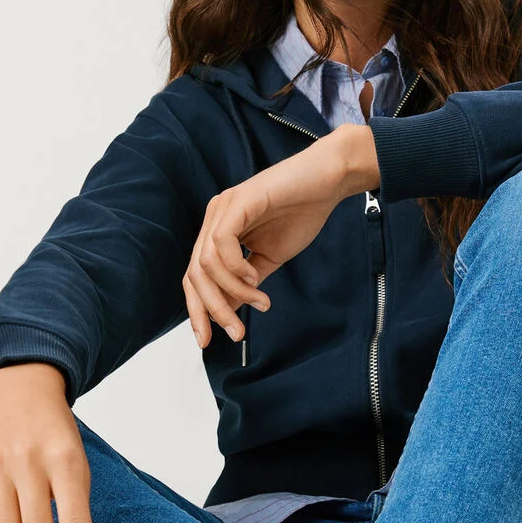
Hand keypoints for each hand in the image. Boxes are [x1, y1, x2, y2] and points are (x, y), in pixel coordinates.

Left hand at [183, 124, 381, 347]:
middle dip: (212, 310)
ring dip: (232, 292)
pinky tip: (257, 277)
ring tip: (261, 301)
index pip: (194, 277)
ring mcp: (223, 209)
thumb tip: (228, 312)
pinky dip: (236, 268)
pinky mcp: (238, 202)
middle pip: (194, 275)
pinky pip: (222, 243)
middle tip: (236, 333)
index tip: (208, 340)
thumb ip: (245, 284)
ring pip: (206, 264)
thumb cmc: (301, 214)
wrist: (327, 182)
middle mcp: (214, 220)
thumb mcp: (268, 259)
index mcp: (218, 233)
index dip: (198, 310)